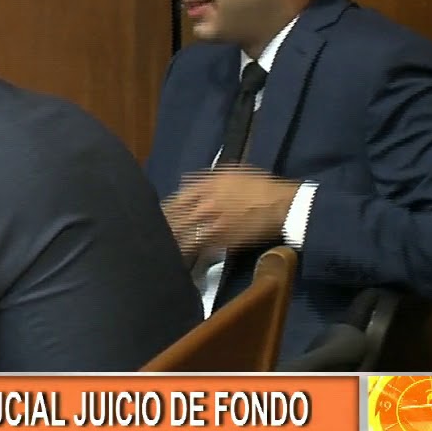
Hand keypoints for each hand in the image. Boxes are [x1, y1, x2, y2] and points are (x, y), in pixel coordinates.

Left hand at [163, 165, 299, 255]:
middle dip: (162, 227)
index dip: (163, 210)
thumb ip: (206, 178)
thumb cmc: (260, 186)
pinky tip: (178, 257)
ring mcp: (212, 224)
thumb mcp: (231, 173)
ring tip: (158, 249)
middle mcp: (204, 204)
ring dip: (170, 241)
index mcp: (205, 186)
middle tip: (149, 236)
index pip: (175, 200)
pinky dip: (186, 252)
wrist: (282, 205)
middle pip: (174, 219)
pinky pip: (197, 247)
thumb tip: (185, 184)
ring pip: (182, 235)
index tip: (155, 217)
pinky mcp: (221, 240)